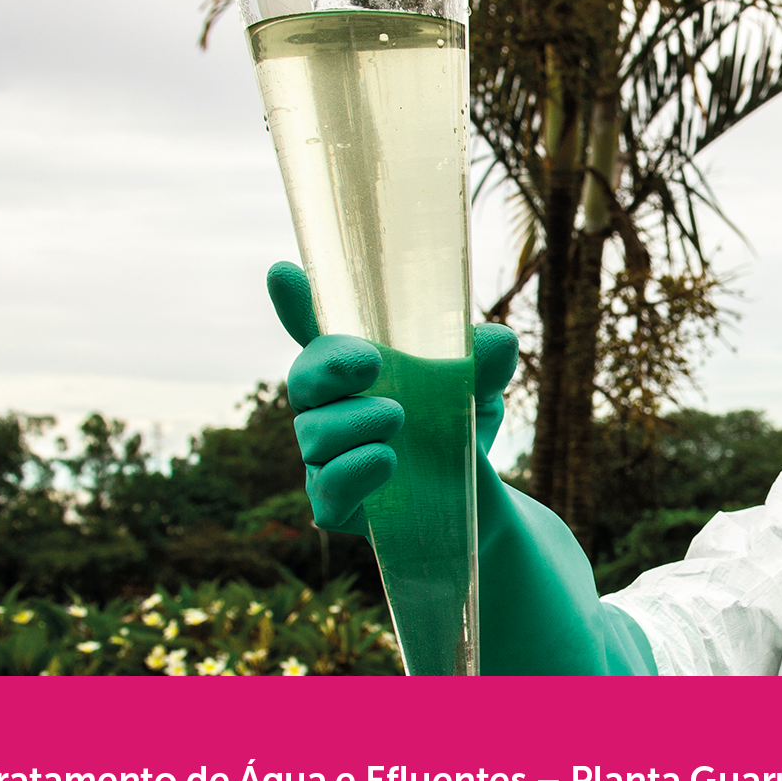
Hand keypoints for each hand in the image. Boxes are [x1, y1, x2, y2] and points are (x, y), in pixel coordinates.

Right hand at [267, 262, 517, 533]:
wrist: (480, 501)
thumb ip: (482, 361)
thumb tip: (497, 341)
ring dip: (353, 421)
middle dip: (327, 366)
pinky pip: (326, 487)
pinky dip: (352, 469)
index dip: (296, 305)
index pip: (317, 333)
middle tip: (369, 363)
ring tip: (397, 417)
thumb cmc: (461, 430)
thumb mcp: (480, 388)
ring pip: (314, 434)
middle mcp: (332, 410)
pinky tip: (386, 459)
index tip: (284, 274)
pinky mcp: (335, 506)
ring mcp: (328, 459)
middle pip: (303, 380)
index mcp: (357, 371)